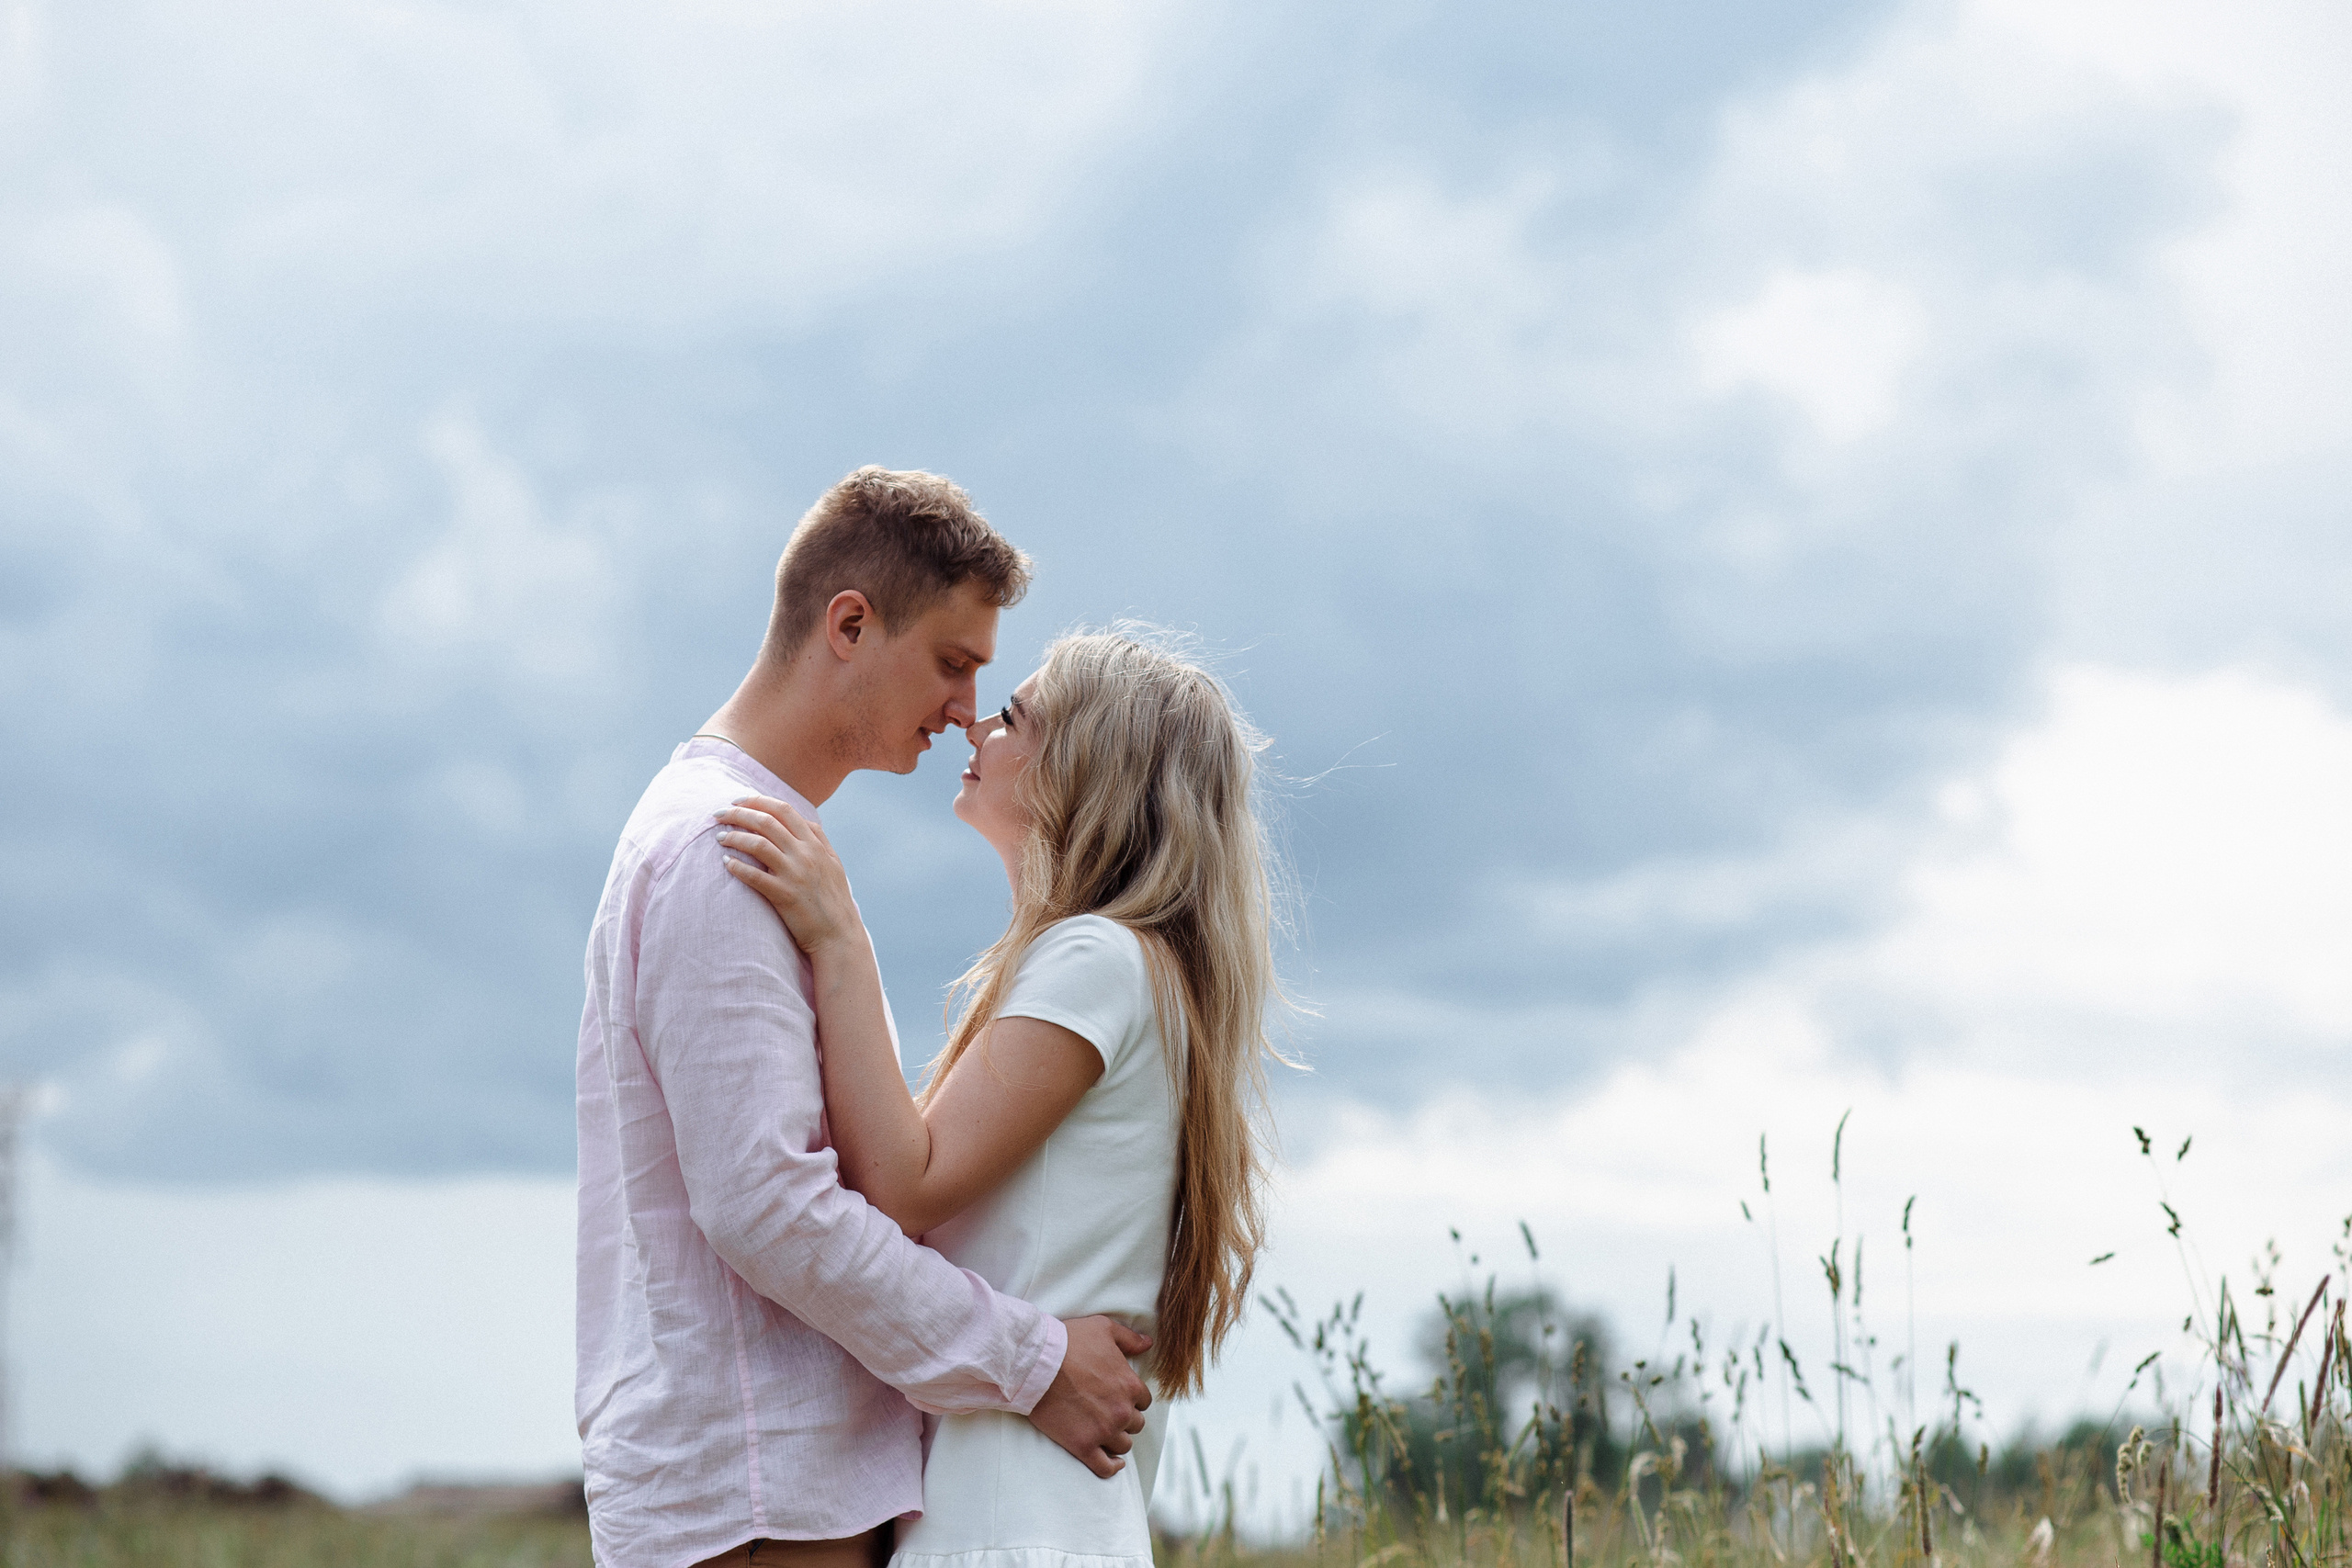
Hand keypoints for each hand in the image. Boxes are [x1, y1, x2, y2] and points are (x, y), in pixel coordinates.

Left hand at [713, 796, 859, 953]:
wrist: (839, 935)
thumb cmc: (834, 899)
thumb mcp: (832, 862)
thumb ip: (818, 839)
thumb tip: (801, 819)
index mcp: (815, 844)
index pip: (784, 810)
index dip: (758, 801)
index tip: (738, 801)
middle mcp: (806, 854)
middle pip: (766, 822)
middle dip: (739, 813)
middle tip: (719, 814)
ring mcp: (795, 874)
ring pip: (758, 844)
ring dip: (734, 837)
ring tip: (720, 837)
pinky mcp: (784, 895)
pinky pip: (754, 876)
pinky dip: (737, 867)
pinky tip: (726, 863)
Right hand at [1027, 1316, 1152, 1479]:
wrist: (1035, 1363)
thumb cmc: (1069, 1341)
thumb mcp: (1103, 1328)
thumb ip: (1129, 1338)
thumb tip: (1148, 1343)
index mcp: (1131, 1385)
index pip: (1144, 1401)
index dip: (1132, 1399)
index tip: (1119, 1397)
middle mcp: (1122, 1411)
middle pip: (1135, 1424)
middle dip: (1125, 1419)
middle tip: (1107, 1412)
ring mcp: (1103, 1431)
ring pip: (1123, 1445)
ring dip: (1117, 1439)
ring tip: (1104, 1433)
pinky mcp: (1083, 1446)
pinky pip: (1106, 1467)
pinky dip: (1112, 1467)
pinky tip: (1113, 1463)